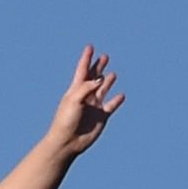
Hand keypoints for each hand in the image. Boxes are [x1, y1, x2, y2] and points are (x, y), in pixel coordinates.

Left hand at [43, 46, 123, 161]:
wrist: (68, 141)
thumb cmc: (66, 120)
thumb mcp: (74, 100)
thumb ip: (86, 87)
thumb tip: (100, 78)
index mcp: (75, 90)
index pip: (82, 70)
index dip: (86, 58)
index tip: (90, 47)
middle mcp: (85, 96)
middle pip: (94, 77)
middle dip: (98, 67)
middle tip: (105, 56)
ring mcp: (94, 106)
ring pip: (103, 90)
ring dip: (108, 82)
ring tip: (112, 74)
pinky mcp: (101, 117)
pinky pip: (111, 106)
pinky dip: (117, 100)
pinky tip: (121, 95)